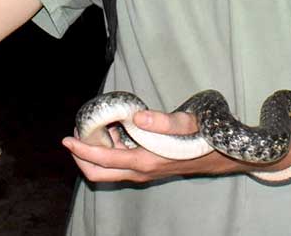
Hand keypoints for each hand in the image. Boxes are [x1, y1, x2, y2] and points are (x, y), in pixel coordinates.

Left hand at [62, 109, 233, 182]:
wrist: (223, 155)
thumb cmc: (205, 136)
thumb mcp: (189, 123)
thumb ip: (165, 121)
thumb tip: (137, 116)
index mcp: (146, 161)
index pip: (104, 159)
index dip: (82, 150)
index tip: (67, 139)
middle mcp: (141, 171)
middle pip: (99, 173)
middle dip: (81, 156)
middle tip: (76, 135)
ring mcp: (144, 172)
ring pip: (108, 170)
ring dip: (94, 154)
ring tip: (93, 129)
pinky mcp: (147, 168)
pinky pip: (119, 164)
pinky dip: (108, 152)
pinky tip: (113, 131)